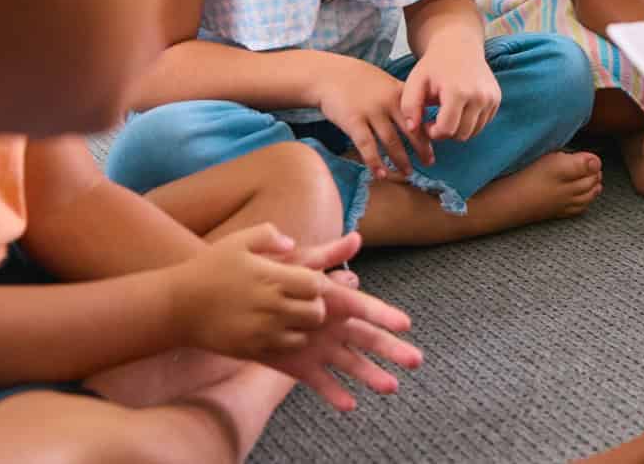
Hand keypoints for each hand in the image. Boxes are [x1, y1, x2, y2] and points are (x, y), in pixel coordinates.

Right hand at [167, 224, 338, 362]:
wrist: (176, 306)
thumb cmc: (207, 269)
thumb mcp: (237, 241)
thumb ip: (268, 235)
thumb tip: (291, 243)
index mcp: (271, 278)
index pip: (316, 285)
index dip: (317, 283)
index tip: (307, 281)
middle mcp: (270, 306)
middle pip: (316, 312)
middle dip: (315, 305)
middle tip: (303, 301)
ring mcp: (262, 331)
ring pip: (305, 334)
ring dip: (303, 325)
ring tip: (290, 316)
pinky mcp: (252, 349)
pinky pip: (285, 349)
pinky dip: (288, 341)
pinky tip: (276, 330)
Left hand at [260, 231, 422, 411]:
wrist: (227, 302)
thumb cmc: (266, 277)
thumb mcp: (296, 264)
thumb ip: (325, 254)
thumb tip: (356, 237)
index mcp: (334, 301)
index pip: (365, 308)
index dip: (385, 316)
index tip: (406, 324)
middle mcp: (332, 326)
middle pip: (367, 339)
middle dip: (392, 349)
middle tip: (416, 360)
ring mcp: (317, 348)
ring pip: (350, 364)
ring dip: (371, 375)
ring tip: (391, 387)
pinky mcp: (298, 366)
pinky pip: (319, 382)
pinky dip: (334, 394)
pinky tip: (350, 405)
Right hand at [317, 61, 432, 176]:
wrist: (327, 75)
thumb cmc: (357, 79)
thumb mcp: (384, 81)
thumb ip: (399, 96)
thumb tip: (417, 113)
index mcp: (398, 92)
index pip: (420, 114)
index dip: (429, 131)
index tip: (436, 144)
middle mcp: (388, 102)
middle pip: (411, 130)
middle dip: (422, 148)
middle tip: (429, 163)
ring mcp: (371, 112)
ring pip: (391, 141)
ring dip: (401, 160)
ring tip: (407, 173)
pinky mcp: (353, 121)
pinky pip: (368, 146)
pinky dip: (375, 162)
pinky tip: (381, 174)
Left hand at [402, 48, 501, 142]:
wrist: (458, 45)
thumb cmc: (434, 65)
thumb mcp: (415, 82)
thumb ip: (409, 107)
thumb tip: (412, 129)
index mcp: (458, 92)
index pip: (447, 130)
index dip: (433, 133)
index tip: (426, 123)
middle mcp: (479, 96)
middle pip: (462, 135)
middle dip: (446, 133)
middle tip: (435, 121)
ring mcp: (491, 98)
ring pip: (474, 132)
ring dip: (458, 129)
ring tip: (447, 115)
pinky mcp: (496, 99)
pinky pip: (483, 123)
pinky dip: (470, 122)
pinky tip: (459, 109)